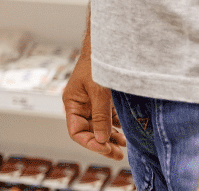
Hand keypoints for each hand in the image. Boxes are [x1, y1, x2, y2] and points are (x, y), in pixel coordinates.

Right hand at [62, 38, 125, 159]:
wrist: (106, 46)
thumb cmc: (96, 64)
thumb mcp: (99, 92)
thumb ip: (100, 116)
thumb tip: (102, 140)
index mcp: (72, 103)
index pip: (76, 131)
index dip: (90, 143)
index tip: (105, 149)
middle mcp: (80, 105)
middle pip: (89, 131)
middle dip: (102, 143)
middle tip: (118, 153)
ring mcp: (92, 103)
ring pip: (99, 126)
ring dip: (111, 136)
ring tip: (124, 145)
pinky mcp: (103, 100)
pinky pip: (108, 118)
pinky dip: (116, 126)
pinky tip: (126, 132)